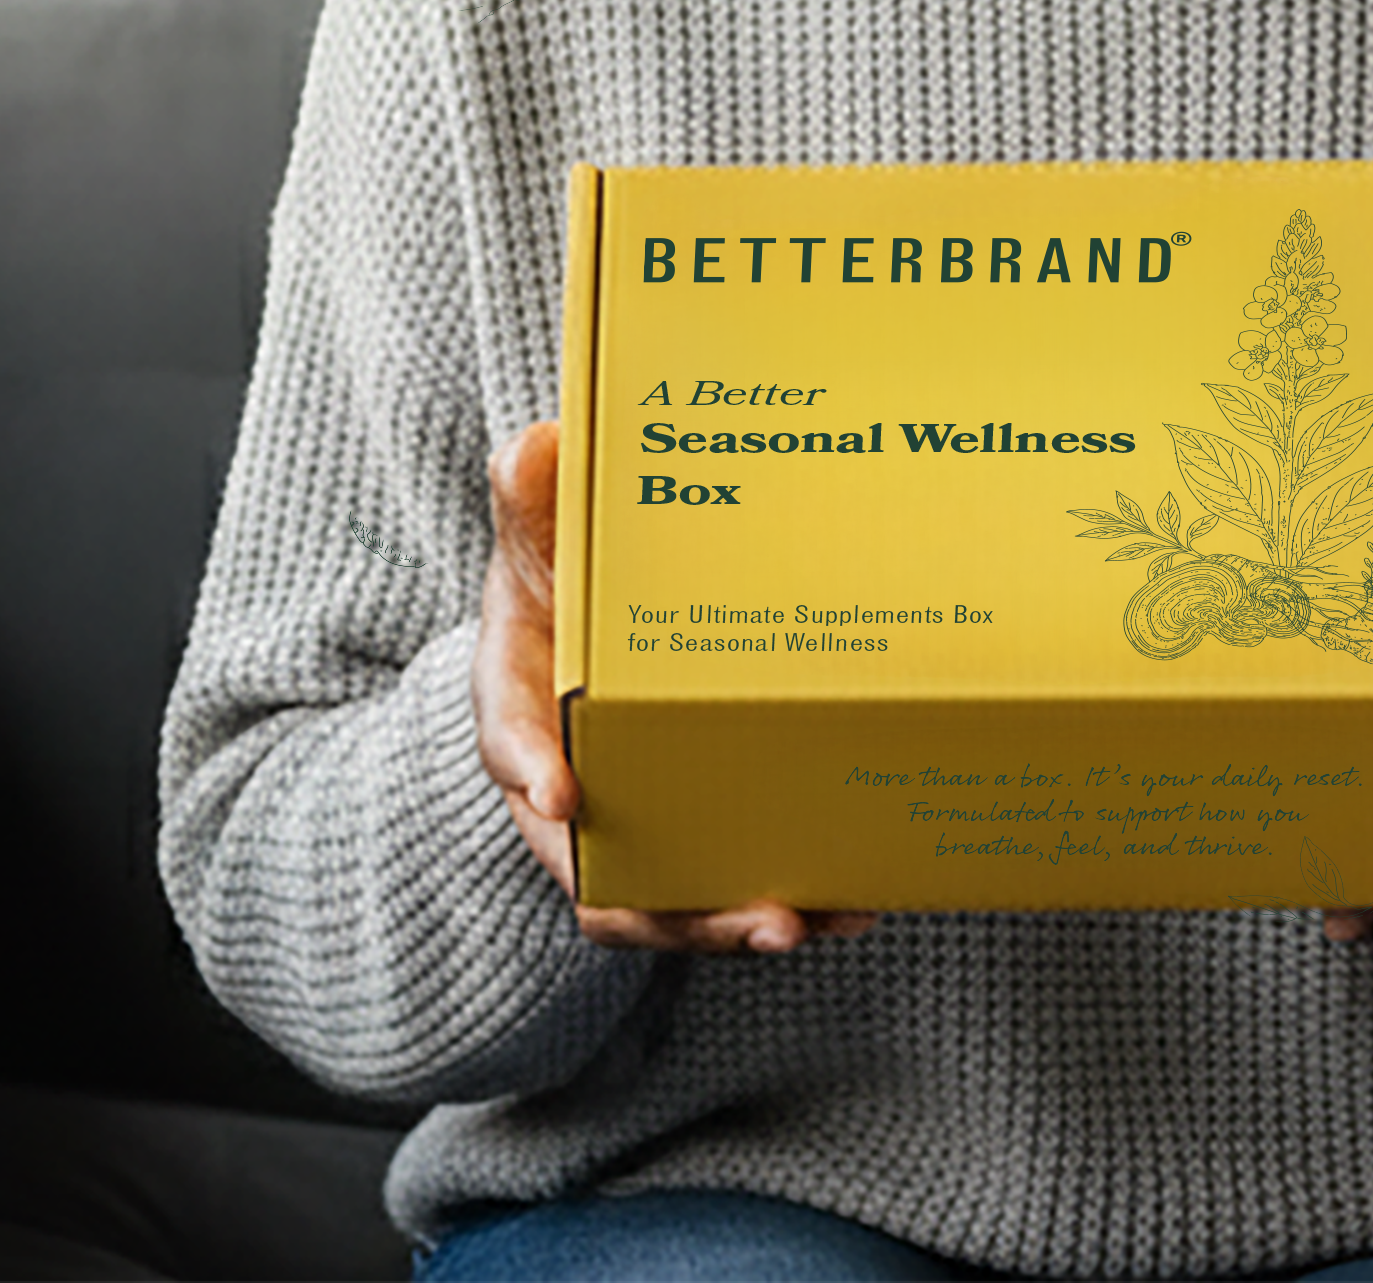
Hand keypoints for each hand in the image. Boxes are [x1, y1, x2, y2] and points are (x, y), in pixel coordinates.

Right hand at [477, 422, 875, 955]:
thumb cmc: (555, 590)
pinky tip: (858, 899)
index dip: (533, 773)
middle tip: (763, 917)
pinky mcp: (694, 842)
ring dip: (745, 924)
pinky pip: (729, 889)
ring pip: (675, 908)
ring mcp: (637, 829)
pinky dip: (792, 904)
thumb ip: (528, 500)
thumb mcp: (533, 540)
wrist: (575, 635)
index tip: (563, 795)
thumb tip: (532, 448)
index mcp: (522, 714)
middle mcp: (572, 797)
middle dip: (683, 914)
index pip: (514, 749)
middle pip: (608, 884)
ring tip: (823, 917)